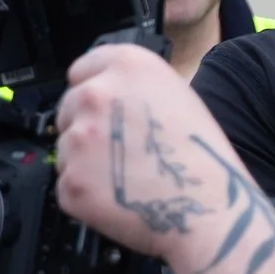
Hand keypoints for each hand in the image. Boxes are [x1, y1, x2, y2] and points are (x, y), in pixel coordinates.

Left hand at [56, 43, 238, 258]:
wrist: (207, 207)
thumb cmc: (201, 156)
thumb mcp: (176, 95)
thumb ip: (134, 87)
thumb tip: (109, 94)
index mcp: (127, 66)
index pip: (81, 70)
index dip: (93, 90)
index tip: (101, 108)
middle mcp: (96, 95)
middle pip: (69, 107)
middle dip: (87, 127)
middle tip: (120, 149)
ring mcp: (78, 139)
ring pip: (67, 148)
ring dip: (86, 161)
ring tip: (126, 175)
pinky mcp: (71, 181)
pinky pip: (68, 185)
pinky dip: (86, 194)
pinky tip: (118, 196)